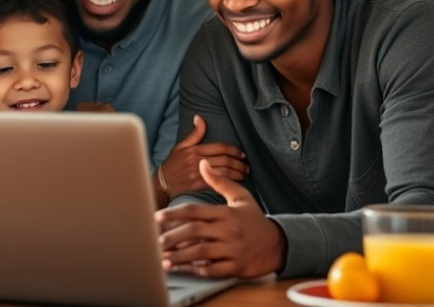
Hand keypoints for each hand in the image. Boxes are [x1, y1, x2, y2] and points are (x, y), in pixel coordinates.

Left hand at [155, 159, 285, 278]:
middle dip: (172, 237)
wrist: (278, 243)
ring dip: (180, 257)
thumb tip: (203, 163)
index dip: (173, 213)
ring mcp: (233, 249)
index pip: (195, 211)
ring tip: (164, 260)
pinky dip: (199, 270)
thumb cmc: (254, 219)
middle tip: (155, 241)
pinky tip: (186, 269)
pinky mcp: (237, 266)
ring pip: (201, 253)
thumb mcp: (240, 196)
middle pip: (194, 232)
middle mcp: (228, 231)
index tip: (157, 217)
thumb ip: (219, 181)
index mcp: (226, 213)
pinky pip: (214, 270)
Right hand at [157, 115, 247, 198]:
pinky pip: (218, 183)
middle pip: (225, 160)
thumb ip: (194, 133)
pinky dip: (229, 182)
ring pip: (224, 172)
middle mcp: (198, 161)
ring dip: (238, 173)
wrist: (162, 183)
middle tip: (247, 165)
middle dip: (239, 163)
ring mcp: (199, 174)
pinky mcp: (199, 186)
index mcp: (195, 150)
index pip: (220, 147)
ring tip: (245, 173)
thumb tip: (199, 117)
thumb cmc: (172, 163)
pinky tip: (236, 183)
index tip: (242, 154)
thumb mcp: (181, 145)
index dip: (234, 150)